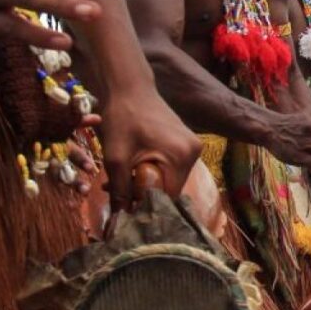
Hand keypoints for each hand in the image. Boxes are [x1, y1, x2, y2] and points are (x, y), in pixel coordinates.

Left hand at [98, 85, 201, 210]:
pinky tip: (133, 167)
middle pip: (171, 188)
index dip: (146, 205)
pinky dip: (153, 171)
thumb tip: (118, 221)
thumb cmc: (121, 118)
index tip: (124, 208)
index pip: (168, 195)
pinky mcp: (186, 143)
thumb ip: (120, 191)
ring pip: (170, 179)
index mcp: (182, 156)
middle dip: (144, 194)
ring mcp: (193, 147)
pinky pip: (171, 167)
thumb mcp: (116, 158)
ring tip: (120, 179)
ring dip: (147, 183)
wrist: (128, 87)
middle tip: (116, 192)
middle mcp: (194, 153)